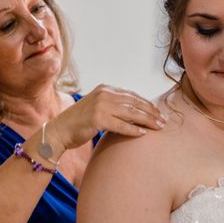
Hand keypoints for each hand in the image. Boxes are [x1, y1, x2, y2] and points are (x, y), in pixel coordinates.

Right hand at [51, 85, 165, 149]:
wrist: (59, 131)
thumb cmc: (80, 123)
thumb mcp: (99, 108)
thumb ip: (114, 107)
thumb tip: (136, 113)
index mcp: (105, 89)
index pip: (132, 95)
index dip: (147, 104)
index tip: (159, 112)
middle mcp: (104, 94)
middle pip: (134, 103)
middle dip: (151, 112)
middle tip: (164, 120)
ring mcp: (100, 105)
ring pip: (131, 113)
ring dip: (147, 120)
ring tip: (158, 127)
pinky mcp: (97, 118)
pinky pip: (121, 124)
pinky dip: (133, 129)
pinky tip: (143, 134)